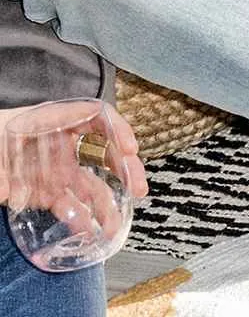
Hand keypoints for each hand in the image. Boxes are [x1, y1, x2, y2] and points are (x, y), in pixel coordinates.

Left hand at [0, 100, 146, 217]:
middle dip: (123, 169)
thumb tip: (47, 151)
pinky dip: (79, 217)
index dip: (117, 129)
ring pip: (88, 185)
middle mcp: (59, 145)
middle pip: (101, 151)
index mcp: (53, 120)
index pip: (96, 116)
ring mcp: (52, 171)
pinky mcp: (41, 194)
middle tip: (138, 187)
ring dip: (105, 203)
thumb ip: (30, 131)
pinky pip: (66, 205)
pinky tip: (87, 229)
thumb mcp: (3, 127)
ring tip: (115, 223)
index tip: (128, 149)